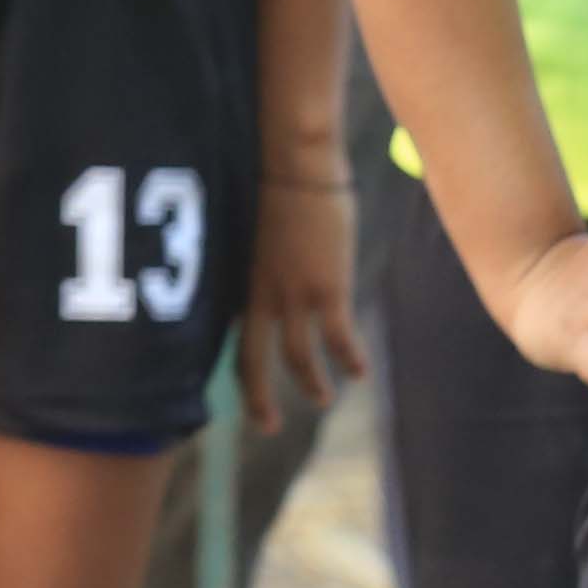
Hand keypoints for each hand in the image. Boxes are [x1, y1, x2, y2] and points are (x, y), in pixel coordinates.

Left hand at [238, 168, 368, 432]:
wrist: (292, 161)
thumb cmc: (272, 184)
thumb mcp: (253, 230)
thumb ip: (256, 260)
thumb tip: (264, 271)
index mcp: (239, 280)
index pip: (229, 334)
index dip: (233, 364)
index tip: (236, 389)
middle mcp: (259, 294)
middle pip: (251, 361)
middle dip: (257, 399)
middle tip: (266, 426)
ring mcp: (292, 293)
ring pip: (297, 357)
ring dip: (311, 383)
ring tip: (322, 399)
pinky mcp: (326, 287)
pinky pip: (337, 338)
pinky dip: (348, 359)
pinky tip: (359, 372)